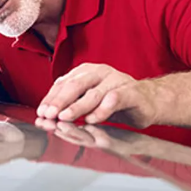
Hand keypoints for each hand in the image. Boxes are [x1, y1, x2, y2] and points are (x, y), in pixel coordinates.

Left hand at [36, 63, 160, 126]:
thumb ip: (72, 102)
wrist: (149, 101)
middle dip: (60, 100)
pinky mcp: (132, 92)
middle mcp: (102, 72)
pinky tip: (92, 119)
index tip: (41, 112)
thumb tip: (47, 114)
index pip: (65, 82)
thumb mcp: (90, 99)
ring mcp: (117, 80)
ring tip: (65, 117)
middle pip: (76, 84)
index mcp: (88, 71)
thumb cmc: (116, 101)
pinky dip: (102, 109)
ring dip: (77, 106)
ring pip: (94, 93)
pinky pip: (115, 99)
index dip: (51, 97)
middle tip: (49, 114)